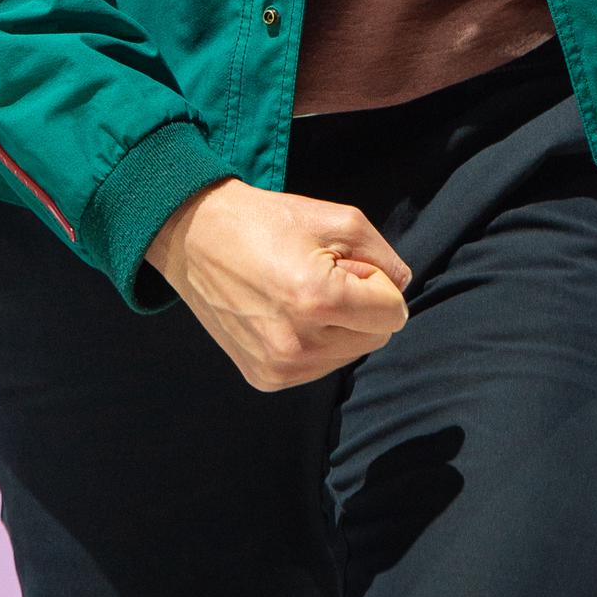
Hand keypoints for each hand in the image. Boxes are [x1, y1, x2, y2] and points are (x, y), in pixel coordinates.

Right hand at [144, 176, 412, 390]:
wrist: (195, 237)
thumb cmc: (266, 221)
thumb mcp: (337, 218)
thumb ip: (383, 255)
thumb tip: (401, 288)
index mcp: (318, 300)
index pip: (393, 314)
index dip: (379, 284)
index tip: (347, 263)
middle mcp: (299, 344)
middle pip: (375, 338)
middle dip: (361, 306)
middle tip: (322, 273)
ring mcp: (279, 367)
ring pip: (348, 355)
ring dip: (338, 326)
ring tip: (299, 292)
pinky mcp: (264, 378)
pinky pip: (318, 367)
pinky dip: (314, 341)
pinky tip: (284, 312)